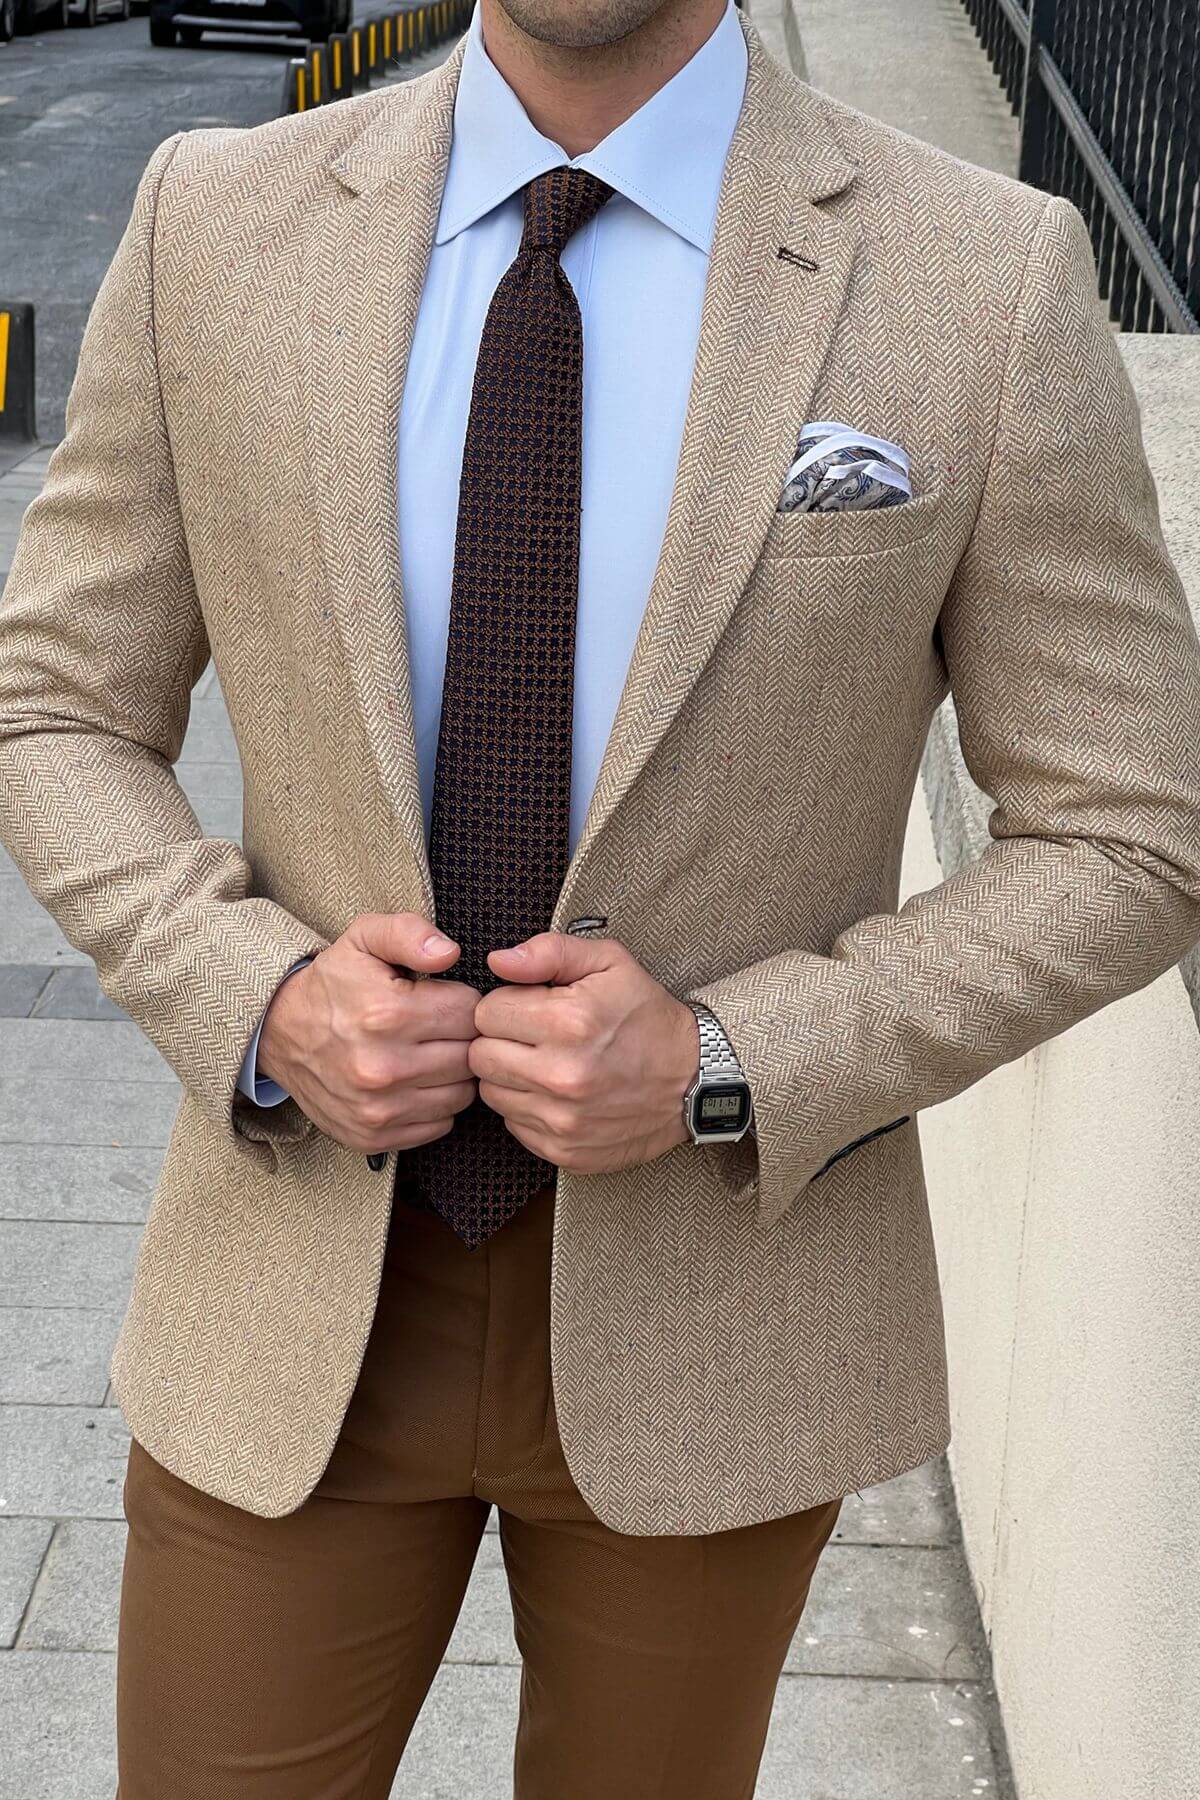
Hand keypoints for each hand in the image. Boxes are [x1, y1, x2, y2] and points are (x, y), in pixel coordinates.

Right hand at [257, 913, 480, 1154]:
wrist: (278, 1033)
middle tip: (437, 1027)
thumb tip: (449, 953)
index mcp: (386, 1014)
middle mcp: (382, 1068)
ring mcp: (377, 1109)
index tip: (442, 999)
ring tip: (427, 1053)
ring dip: (452, 1074)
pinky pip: (439, 1124)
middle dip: (460, 1038)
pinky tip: (414, 1082)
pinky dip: (435, 1105)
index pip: (469, 1014)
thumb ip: (410, 932)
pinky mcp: (373, 1137)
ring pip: (460, 1095)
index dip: (462, 1001)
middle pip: (469, 1057)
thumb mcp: (364, 938)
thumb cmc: (333, 984)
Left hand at [469, 932, 698, 1174]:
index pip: (486, 1013)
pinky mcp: (564, 1150)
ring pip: (491, 1092)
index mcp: (568, 1022)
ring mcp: (562, 1119)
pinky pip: (513, 1124)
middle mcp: (561, 1075)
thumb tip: (498, 961)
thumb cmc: (648, 1016)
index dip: (505, 1005)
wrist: (694, 1080)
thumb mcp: (609, 963)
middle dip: (500, 1040)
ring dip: (510, 1075)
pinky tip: (557, 1093)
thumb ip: (549, 951)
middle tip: (534, 1035)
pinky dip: (528, 1107)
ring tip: (547, 1062)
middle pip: (480, 1056)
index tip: (530, 1007)